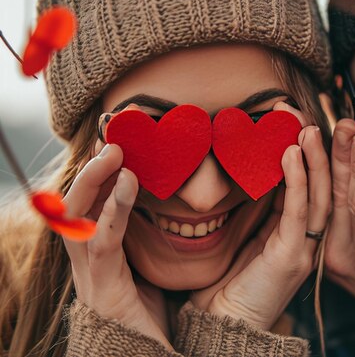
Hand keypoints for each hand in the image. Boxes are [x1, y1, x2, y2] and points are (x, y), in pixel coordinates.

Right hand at [62, 143, 171, 347]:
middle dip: (92, 169)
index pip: (93, 205)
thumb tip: (181, 204)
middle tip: (113, 138)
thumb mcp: (153, 265)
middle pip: (77, 205)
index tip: (117, 142)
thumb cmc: (156, 311)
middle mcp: (89, 259)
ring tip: (114, 151)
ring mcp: (90, 274)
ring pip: (79, 217)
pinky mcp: (101, 288)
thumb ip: (155, 236)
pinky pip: (102, 242)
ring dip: (95, 180)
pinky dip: (112, 209)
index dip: (100, 174)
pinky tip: (126, 182)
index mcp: (102, 251)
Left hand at [190, 103, 330, 329]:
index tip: (295, 122)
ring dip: (313, 159)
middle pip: (323, 186)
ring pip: (319, 195)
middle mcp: (309, 237)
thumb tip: (253, 167)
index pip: (311, 186)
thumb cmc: (231, 280)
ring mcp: (304, 247)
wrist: (225, 322)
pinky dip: (298, 181)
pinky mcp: (292, 256)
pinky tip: (291, 154)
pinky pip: (299, 212)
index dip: (308, 153)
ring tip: (305, 127)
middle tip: (303, 115)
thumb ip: (259, 205)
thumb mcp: (248, 233)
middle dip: (317, 149)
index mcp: (299, 231)